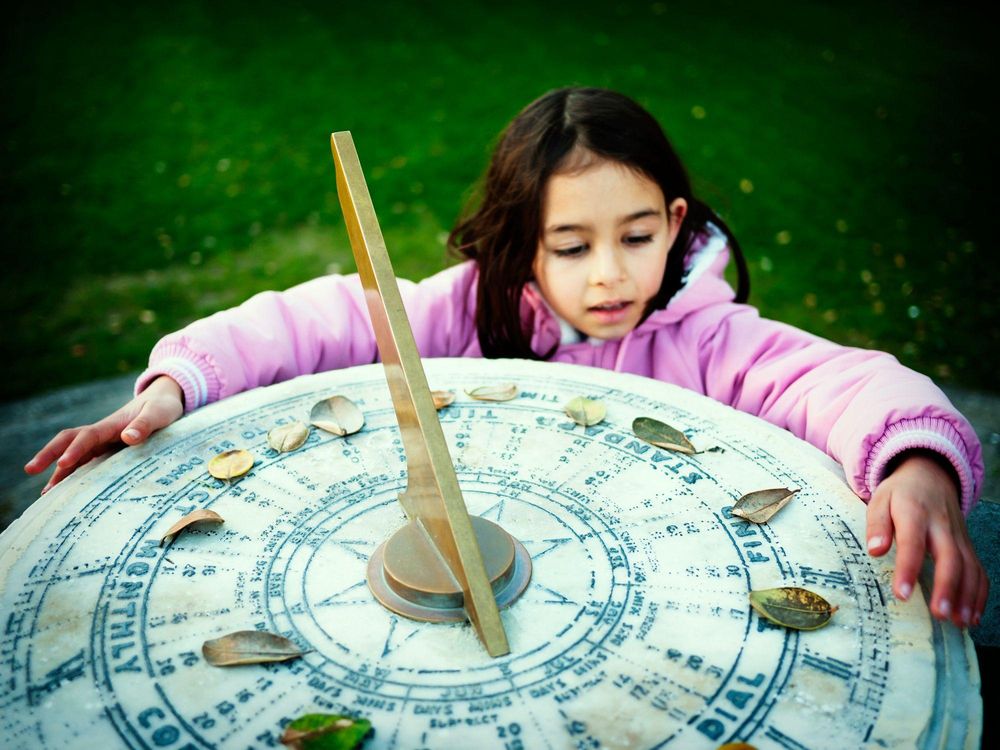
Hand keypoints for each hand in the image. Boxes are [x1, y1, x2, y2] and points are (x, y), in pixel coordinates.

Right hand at [24, 376, 184, 492]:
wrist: (163, 401)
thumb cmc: (162, 408)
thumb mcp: (158, 414)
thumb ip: (145, 425)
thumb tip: (128, 437)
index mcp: (111, 425)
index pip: (87, 437)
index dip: (74, 450)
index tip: (64, 464)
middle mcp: (102, 433)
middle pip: (68, 441)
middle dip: (49, 455)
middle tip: (30, 470)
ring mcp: (103, 442)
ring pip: (74, 455)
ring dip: (59, 471)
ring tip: (46, 495)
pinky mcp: (107, 450)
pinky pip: (86, 463)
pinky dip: (74, 475)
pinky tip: (67, 492)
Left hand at [866, 451, 987, 627]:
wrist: (929, 476)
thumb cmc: (899, 494)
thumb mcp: (879, 501)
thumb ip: (876, 525)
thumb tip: (875, 550)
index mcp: (915, 513)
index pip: (913, 542)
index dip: (908, 568)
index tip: (902, 595)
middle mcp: (942, 526)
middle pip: (950, 557)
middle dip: (948, 587)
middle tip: (940, 614)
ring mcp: (959, 536)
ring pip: (970, 567)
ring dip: (967, 596)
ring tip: (958, 622)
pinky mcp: (967, 546)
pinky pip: (979, 570)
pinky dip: (979, 593)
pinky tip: (971, 616)